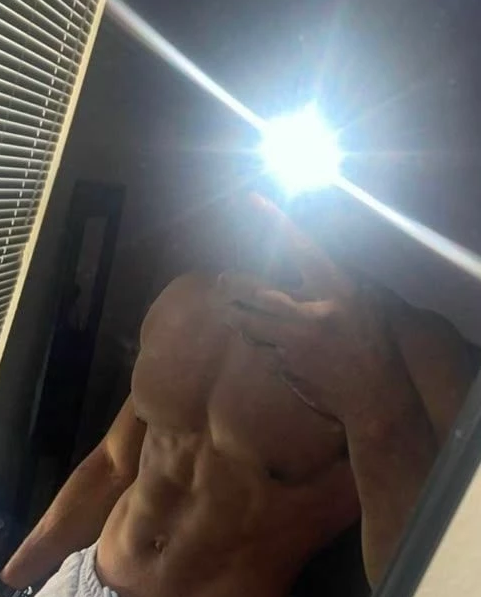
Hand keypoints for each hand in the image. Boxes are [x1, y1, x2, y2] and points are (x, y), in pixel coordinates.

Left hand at [222, 198, 393, 421]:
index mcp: (337, 289)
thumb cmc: (375, 342)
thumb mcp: (369, 299)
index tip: (252, 199)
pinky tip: (256, 339)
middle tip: (221, 281)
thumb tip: (307, 259)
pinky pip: (263, 349)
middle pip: (256, 292)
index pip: (301, 246)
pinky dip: (259, 342)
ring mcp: (295, 342)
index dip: (275, 220)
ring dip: (235, 316)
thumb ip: (338, 278)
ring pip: (249, 323)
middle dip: (232, 286)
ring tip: (226, 310)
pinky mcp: (286, 367)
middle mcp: (312, 313)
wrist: (374, 396)